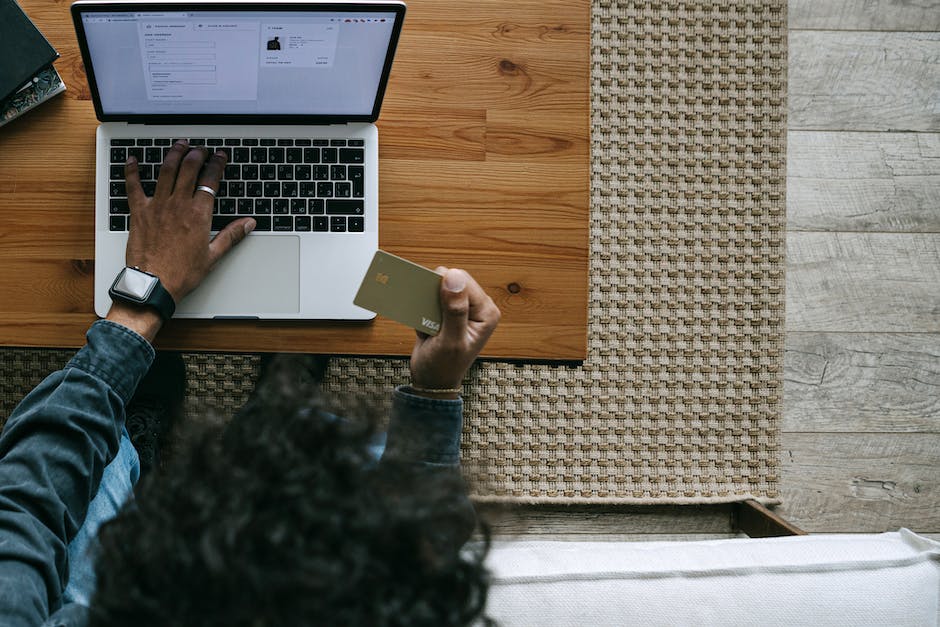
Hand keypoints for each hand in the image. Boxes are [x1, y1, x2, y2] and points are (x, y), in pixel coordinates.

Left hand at [124, 141, 253, 302]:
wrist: (153, 284)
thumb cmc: (182, 273)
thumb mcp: (213, 256)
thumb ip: (231, 235)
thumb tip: (248, 224)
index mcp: (198, 215)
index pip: (210, 180)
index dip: (217, 164)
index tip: (220, 156)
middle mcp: (178, 205)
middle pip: (188, 169)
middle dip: (197, 154)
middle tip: (201, 149)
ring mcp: (157, 206)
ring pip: (166, 171)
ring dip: (173, 154)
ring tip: (179, 145)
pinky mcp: (139, 212)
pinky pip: (133, 185)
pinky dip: (132, 171)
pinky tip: (133, 160)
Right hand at [409, 268, 500, 397]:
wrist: (432, 381)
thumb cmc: (444, 367)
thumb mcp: (451, 341)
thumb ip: (454, 311)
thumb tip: (454, 277)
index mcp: (486, 312)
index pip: (463, 282)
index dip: (443, 288)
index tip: (431, 306)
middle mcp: (477, 307)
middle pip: (451, 280)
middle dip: (434, 296)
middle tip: (429, 319)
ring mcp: (462, 308)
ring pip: (438, 287)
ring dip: (427, 303)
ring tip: (429, 326)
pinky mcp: (447, 311)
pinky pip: (430, 298)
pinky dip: (422, 309)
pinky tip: (426, 328)